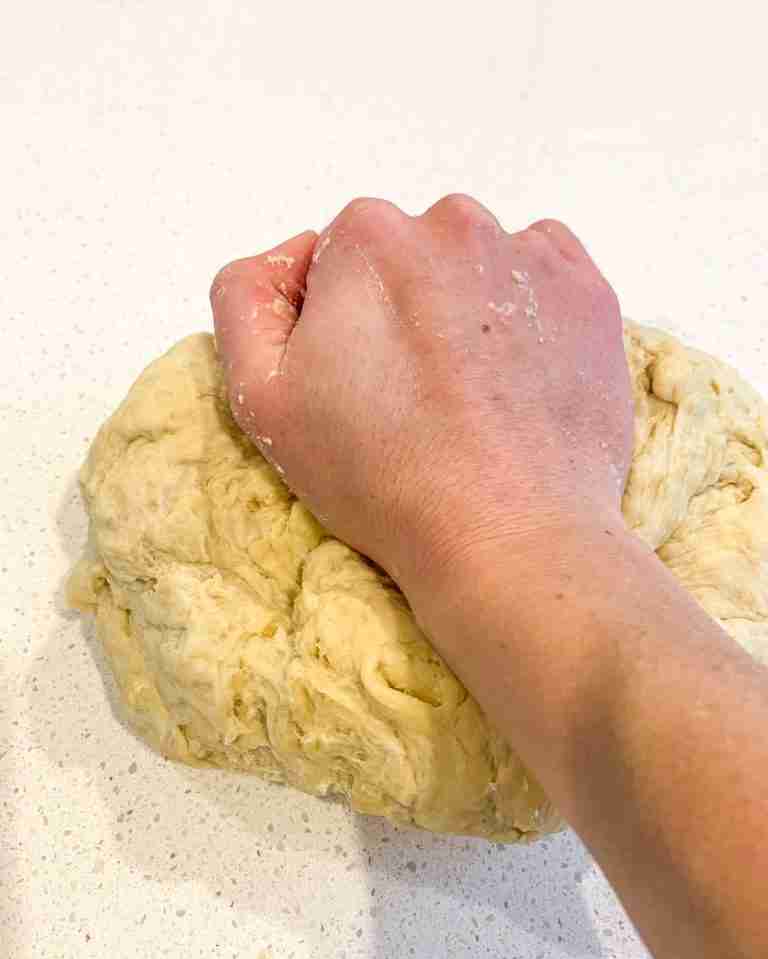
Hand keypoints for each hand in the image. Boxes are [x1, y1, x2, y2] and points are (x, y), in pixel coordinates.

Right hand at [210, 196, 631, 590]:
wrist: (508, 534)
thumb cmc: (381, 474)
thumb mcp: (263, 397)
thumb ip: (245, 300)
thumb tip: (287, 259)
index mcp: (368, 237)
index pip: (336, 261)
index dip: (338, 324)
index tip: (358, 384)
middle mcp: (453, 224)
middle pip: (409, 257)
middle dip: (401, 310)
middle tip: (413, 398)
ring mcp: (530, 255)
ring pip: (476, 267)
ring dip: (465, 310)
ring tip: (469, 395)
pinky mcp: (590, 294)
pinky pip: (540, 281)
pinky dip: (525, 314)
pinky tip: (515, 379)